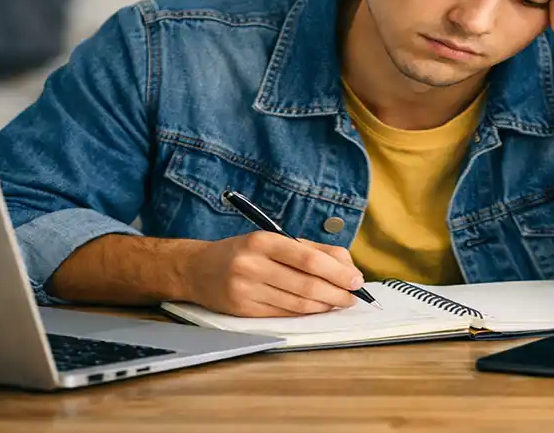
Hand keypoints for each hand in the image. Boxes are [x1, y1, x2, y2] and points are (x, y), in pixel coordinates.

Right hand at [181, 232, 362, 316]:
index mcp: (262, 241)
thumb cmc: (244, 252)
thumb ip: (311, 249)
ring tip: (339, 301)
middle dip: (337, 292)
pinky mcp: (243, 311)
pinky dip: (306, 312)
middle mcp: (252, 265)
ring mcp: (246, 290)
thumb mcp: (274, 240)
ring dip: (325, 305)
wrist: (198, 269)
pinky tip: (317, 308)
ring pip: (298, 303)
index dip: (337, 272)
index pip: (308, 259)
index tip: (356, 280)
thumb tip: (347, 266)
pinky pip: (284, 314)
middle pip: (306, 284)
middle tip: (353, 295)